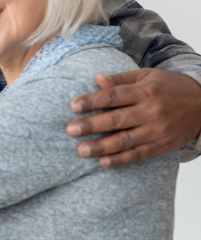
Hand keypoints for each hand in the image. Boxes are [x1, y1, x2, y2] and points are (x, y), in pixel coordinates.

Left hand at [68, 68, 200, 166]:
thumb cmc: (170, 87)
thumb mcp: (148, 77)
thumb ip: (121, 80)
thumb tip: (97, 78)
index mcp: (145, 91)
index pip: (114, 96)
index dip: (93, 101)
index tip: (73, 106)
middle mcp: (151, 111)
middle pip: (117, 119)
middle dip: (92, 125)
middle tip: (70, 130)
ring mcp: (157, 130)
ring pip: (126, 140)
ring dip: (102, 147)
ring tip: (81, 150)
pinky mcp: (161, 145)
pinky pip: (139, 154)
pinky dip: (121, 159)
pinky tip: (103, 162)